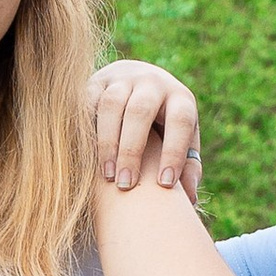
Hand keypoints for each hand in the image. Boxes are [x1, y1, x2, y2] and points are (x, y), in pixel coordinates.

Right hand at [91, 60, 203, 195]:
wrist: (139, 78)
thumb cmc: (165, 123)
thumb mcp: (184, 138)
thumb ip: (188, 165)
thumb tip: (190, 198)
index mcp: (179, 98)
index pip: (179, 121)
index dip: (173, 152)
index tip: (164, 184)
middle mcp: (152, 83)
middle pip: (140, 112)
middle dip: (131, 150)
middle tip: (125, 185)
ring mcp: (123, 78)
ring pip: (111, 105)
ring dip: (107, 143)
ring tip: (106, 176)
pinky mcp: (98, 80)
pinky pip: (87, 100)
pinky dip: (85, 127)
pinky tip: (85, 155)